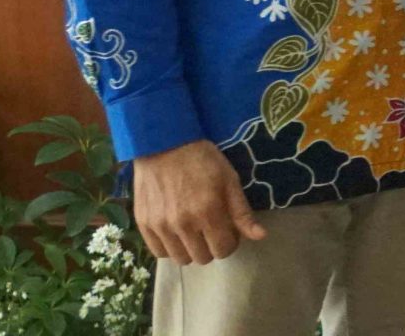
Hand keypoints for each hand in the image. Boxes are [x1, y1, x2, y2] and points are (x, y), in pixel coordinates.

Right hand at [132, 140, 264, 265]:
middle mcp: (183, 224)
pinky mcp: (143, 224)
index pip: (223, 249)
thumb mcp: (229, 180)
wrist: (164, 145)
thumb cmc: (202, 160)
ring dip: (190, 249)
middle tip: (211, 230)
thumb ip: (242, 212)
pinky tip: (176, 233)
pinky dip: (170, 248)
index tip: (228, 231)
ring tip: (193, 232)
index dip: (229, 243)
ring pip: (180, 259)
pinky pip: (159, 252)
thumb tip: (261, 236)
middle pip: (202, 258)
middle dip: (211, 247)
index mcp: (208, 212)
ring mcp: (160, 226)